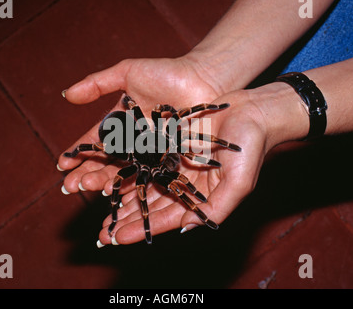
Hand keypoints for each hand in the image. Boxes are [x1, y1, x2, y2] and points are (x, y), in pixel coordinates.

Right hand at [58, 56, 227, 193]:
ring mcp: (150, 152)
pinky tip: (118, 194)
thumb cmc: (167, 74)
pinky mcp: (168, 160)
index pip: (96, 141)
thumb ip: (98, 83)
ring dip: (105, 183)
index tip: (62, 165)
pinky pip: (148, 176)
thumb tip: (66, 95)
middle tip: (71, 186)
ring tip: (91, 190)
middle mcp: (134, 141)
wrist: (202, 79)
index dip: (79, 153)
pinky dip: (133, 186)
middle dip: (88, 173)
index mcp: (122, 123)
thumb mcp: (127, 72)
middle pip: (107, 161)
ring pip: (124, 171)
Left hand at [96, 86, 289, 245]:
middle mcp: (184, 182)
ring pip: (144, 182)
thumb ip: (215, 209)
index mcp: (199, 197)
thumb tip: (184, 229)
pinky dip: (129, 165)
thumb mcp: (238, 184)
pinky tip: (110, 171)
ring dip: (123, 194)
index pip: (166, 217)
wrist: (254, 113)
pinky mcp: (171, 142)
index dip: (141, 228)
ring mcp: (176, 162)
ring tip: (99, 205)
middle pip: (150, 204)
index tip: (116, 239)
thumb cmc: (251, 149)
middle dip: (126, 218)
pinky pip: (146, 156)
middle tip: (101, 232)